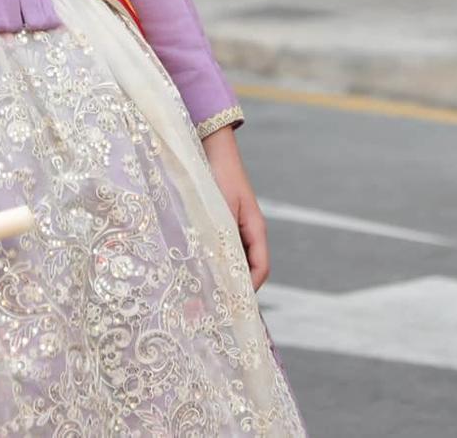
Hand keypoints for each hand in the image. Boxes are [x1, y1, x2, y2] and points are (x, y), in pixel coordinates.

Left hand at [202, 127, 268, 289]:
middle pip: (248, 269)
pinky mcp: (222, 224)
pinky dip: (214, 262)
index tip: (232, 303)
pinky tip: (196, 269)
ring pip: (234, 261)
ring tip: (200, 294)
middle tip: (211, 307)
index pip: (260, 267)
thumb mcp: (221, 209)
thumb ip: (223, 237)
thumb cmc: (219, 176)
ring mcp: (236, 228)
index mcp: (255, 229)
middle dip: (233, 288)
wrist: (213, 150)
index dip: (249, 288)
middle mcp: (248, 232)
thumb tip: (220, 269)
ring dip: (221, 277)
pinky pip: (222, 249)